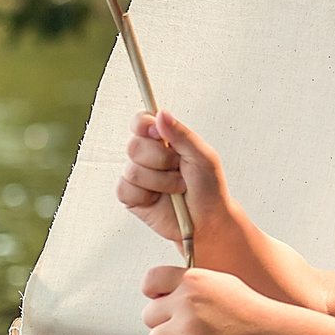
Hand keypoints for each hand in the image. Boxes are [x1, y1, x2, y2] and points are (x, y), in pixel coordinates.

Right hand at [117, 109, 230, 247]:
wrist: (208, 220)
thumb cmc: (208, 187)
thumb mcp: (202, 156)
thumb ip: (181, 134)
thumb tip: (161, 114)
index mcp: (163, 140)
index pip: (140, 121)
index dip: (144, 125)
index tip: (159, 135)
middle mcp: (147, 156)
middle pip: (134, 146)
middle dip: (161, 160)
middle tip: (179, 169)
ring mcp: (137, 176)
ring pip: (132, 170)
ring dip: (161, 182)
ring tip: (176, 188)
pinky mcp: (131, 197)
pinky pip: (125, 189)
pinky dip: (146, 195)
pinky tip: (159, 199)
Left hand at [141, 264, 272, 334]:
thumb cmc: (249, 310)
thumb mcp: (221, 282)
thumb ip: (191, 285)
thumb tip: (160, 294)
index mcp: (193, 278)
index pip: (150, 280)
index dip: (154, 293)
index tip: (164, 303)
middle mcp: (187, 300)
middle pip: (149, 315)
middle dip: (165, 324)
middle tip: (189, 329)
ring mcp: (189, 327)